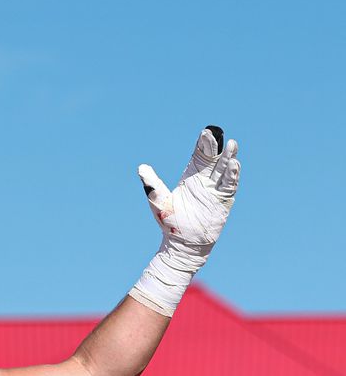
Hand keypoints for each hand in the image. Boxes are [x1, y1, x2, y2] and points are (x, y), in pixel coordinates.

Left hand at [138, 125, 240, 270]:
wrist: (181, 244)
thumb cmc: (170, 222)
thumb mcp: (158, 200)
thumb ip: (152, 184)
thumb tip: (141, 168)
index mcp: (190, 176)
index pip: (199, 156)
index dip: (203, 144)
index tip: (206, 132)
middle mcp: (205, 180)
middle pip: (213, 159)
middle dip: (215, 147)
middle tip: (217, 134)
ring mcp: (215, 190)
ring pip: (224, 170)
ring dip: (229, 157)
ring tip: (232, 144)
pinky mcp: (223, 201)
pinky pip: (229, 186)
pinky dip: (232, 175)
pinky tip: (234, 164)